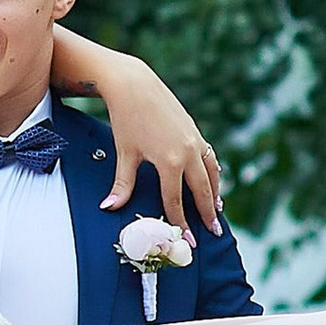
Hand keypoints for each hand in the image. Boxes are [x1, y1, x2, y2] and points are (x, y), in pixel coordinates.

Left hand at [94, 54, 224, 233]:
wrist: (135, 85)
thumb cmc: (127, 119)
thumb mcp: (125, 153)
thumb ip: (122, 184)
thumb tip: (109, 208)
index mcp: (169, 162)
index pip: (176, 200)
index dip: (180, 222)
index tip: (186, 239)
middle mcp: (187, 152)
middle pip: (201, 190)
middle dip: (206, 213)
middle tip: (214, 231)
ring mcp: (194, 140)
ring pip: (211, 173)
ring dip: (214, 192)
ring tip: (217, 210)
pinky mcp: (194, 131)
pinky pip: (209, 157)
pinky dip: (213, 172)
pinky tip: (212, 180)